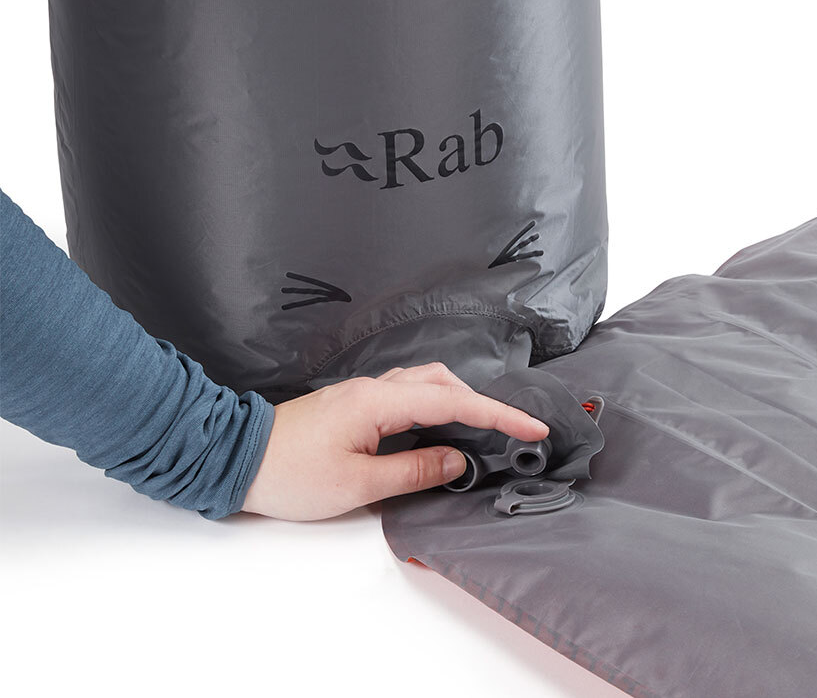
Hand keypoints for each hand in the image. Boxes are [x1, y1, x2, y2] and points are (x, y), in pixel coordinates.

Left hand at [241, 362, 548, 519]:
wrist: (234, 458)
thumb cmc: (289, 474)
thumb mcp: (357, 485)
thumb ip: (414, 471)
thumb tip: (457, 461)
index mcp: (379, 402)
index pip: (453, 403)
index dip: (498, 416)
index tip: (532, 428)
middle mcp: (374, 388)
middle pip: (444, 382)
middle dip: (483, 404)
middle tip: (510, 432)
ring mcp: (362, 393)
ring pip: (425, 384)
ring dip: (457, 402)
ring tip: (479, 431)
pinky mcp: (353, 403)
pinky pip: (406, 394)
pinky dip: (432, 406)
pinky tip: (436, 429)